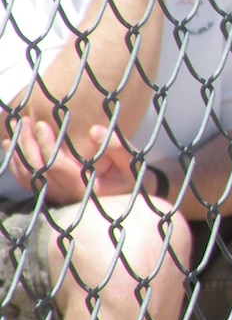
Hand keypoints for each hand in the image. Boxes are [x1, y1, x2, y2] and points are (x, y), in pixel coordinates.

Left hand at [10, 119, 138, 203]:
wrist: (130, 198)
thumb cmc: (131, 178)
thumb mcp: (132, 164)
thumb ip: (117, 147)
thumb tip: (94, 129)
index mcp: (86, 189)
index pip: (57, 166)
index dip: (46, 145)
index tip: (42, 123)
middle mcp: (67, 195)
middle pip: (37, 169)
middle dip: (28, 143)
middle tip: (25, 120)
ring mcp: (57, 196)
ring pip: (27, 175)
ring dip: (19, 150)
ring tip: (17, 127)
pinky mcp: (52, 194)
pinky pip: (26, 180)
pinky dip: (16, 162)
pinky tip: (10, 144)